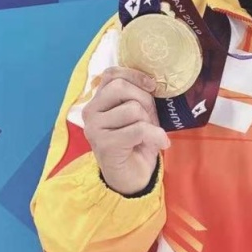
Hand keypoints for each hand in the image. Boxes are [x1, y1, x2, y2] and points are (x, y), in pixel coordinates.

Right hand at [82, 67, 169, 195]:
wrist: (131, 178)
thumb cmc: (136, 142)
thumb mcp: (138, 114)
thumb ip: (137, 96)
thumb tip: (151, 82)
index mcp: (98, 100)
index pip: (111, 74)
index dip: (134, 75)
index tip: (151, 86)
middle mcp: (90, 111)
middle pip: (121, 87)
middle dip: (144, 100)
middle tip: (151, 117)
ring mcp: (94, 128)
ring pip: (132, 109)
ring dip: (149, 121)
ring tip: (148, 134)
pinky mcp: (104, 144)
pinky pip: (138, 129)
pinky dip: (155, 135)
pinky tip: (160, 143)